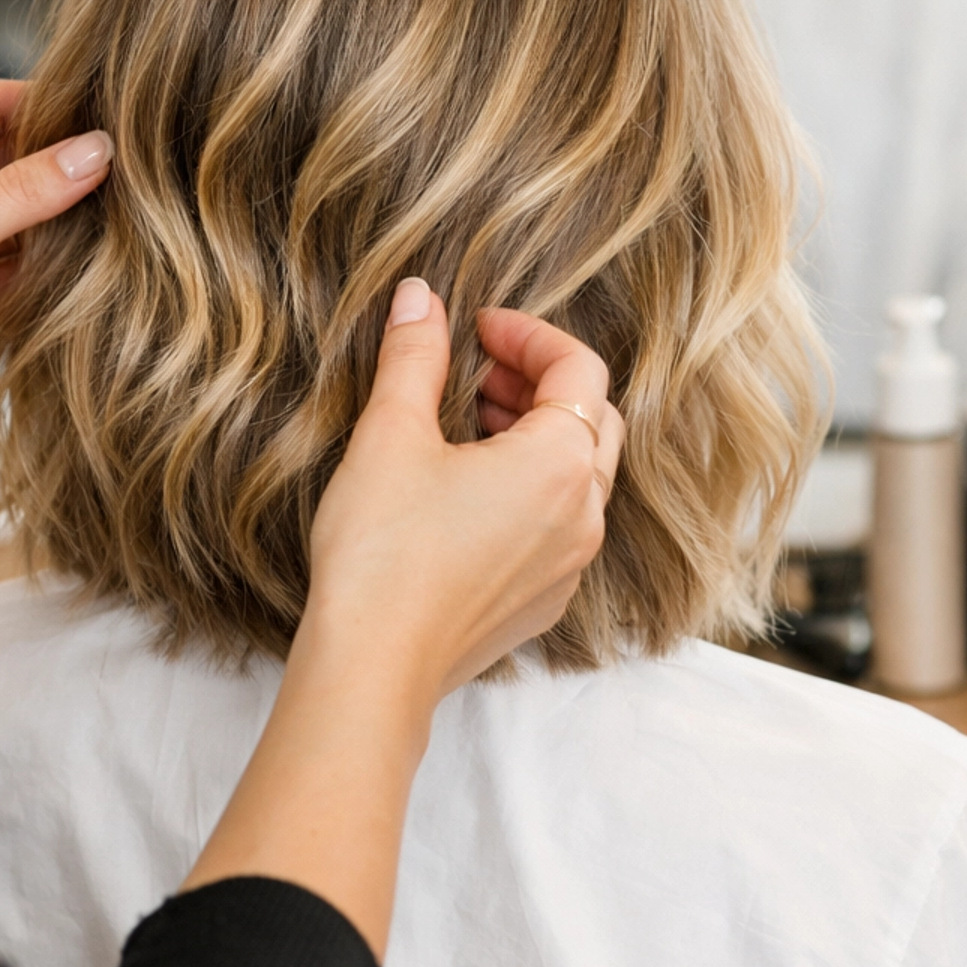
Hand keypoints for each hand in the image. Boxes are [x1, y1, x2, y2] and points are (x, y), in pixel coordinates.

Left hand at [0, 81, 112, 547]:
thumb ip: (22, 193)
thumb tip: (95, 152)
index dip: (40, 101)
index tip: (100, 111)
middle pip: (9, 159)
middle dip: (60, 160)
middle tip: (125, 163)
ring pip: (21, 217)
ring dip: (62, 215)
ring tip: (124, 209)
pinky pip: (22, 269)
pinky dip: (55, 265)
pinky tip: (95, 262)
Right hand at [181, 281, 623, 955]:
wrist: (373, 669)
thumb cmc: (383, 551)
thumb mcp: (390, 434)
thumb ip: (413, 357)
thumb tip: (419, 297)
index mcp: (562, 462)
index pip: (579, 369)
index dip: (529, 335)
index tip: (476, 329)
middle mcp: (584, 514)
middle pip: (594, 422)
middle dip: (541, 385)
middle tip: (478, 372)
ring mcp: (568, 566)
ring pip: (580, 478)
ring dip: (536, 438)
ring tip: (468, 425)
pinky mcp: (541, 604)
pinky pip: (559, 527)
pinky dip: (529, 490)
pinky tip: (465, 494)